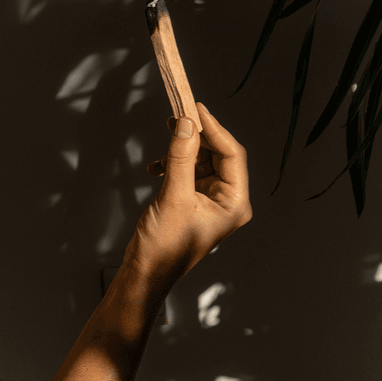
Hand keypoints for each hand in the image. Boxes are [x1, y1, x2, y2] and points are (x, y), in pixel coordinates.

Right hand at [121, 103, 250, 291]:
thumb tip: (186, 124)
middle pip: (218, 154)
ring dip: (182, 148)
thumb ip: (181, 157)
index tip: (195, 108)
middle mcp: (227, 200)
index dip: (214, 128)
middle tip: (176, 116)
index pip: (232, 154)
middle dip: (197, 135)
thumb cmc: (165, 245)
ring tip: (165, 137)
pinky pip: (187, 171)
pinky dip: (172, 163)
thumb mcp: (173, 196)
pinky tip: (155, 167)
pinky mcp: (192, 201)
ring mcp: (210, 200)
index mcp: (235, 202)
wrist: (146, 272)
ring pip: (201, 160)